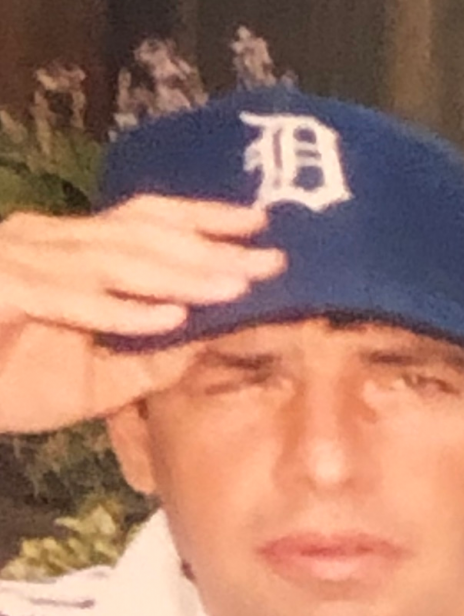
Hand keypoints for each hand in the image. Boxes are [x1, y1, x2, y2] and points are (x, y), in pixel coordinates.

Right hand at [0, 196, 284, 432]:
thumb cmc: (8, 378)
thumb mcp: (91, 380)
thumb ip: (144, 362)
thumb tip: (204, 346)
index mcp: (72, 252)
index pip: (146, 223)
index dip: (204, 220)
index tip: (261, 225)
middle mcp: (49, 242)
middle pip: (141, 235)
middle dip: (209, 248)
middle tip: (270, 260)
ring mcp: (21, 260)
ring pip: (111, 260)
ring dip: (177, 275)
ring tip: (234, 287)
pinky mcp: (0, 289)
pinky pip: (64, 299)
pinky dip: (115, 311)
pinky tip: (167, 320)